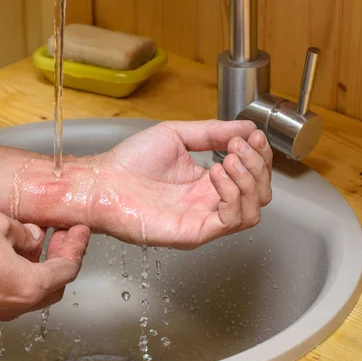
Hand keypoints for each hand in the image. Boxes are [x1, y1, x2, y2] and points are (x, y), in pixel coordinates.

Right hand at [0, 207, 89, 321]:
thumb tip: (34, 238)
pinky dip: (16, 274)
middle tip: (61, 235)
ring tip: (34, 240)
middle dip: (60, 257)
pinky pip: (6, 293)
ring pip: (28, 291)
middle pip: (52, 285)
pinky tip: (6, 254)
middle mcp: (14, 305)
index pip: (67, 268)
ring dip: (37, 267)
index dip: (77, 246)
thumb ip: (25, 232)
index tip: (81, 230)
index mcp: (29, 286)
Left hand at [90, 120, 272, 248]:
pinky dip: (232, 195)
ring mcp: (202, 219)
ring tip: (228, 159)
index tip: (252, 136)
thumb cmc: (129, 162)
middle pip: (259, 195)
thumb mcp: (176, 135)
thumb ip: (213, 132)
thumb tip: (248, 127)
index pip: (252, 176)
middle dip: (258, 166)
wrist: (101, 181)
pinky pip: (230, 222)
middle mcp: (208, 203)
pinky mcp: (193, 232)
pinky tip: (214, 174)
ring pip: (252, 211)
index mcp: (206, 183)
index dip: (260, 156)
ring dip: (249, 181)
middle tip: (238, 147)